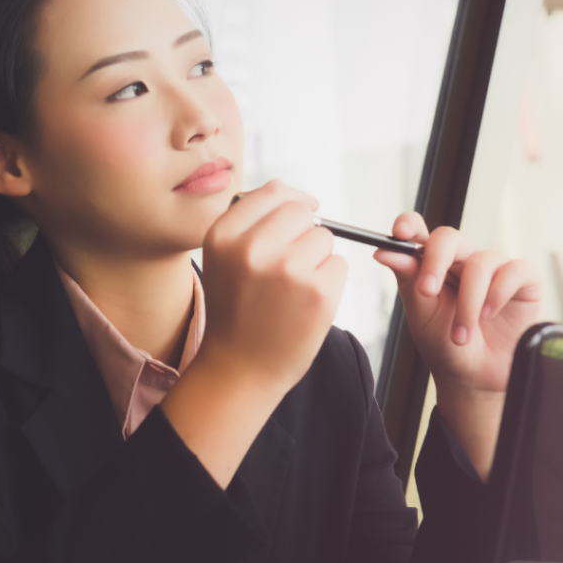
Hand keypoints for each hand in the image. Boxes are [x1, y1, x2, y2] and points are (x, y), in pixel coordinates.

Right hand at [198, 179, 346, 399]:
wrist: (239, 370)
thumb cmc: (237, 313)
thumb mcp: (226, 260)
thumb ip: (252, 223)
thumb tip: (298, 196)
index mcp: (224, 235)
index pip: (273, 192)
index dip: (291, 203)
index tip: (296, 220)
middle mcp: (253, 248)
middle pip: (302, 212)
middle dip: (304, 233)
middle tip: (288, 268)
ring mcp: (288, 268)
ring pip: (324, 238)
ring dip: (317, 260)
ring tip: (293, 291)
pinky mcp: (318, 291)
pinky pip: (338, 265)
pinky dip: (330, 283)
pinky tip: (306, 305)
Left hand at [373, 212, 540, 478]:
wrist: (475, 380)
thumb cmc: (446, 347)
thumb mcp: (421, 314)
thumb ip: (408, 280)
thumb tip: (384, 251)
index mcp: (433, 265)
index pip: (420, 232)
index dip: (410, 224)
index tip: (400, 232)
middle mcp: (463, 261)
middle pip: (448, 238)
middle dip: (435, 262)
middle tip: (427, 291)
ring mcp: (494, 268)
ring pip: (480, 262)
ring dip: (467, 303)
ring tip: (461, 335)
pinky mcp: (523, 280)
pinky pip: (513, 270)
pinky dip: (498, 294)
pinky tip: (489, 315)